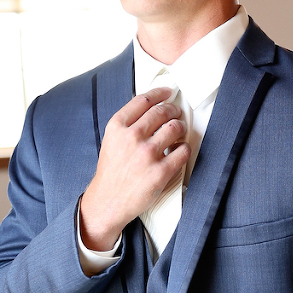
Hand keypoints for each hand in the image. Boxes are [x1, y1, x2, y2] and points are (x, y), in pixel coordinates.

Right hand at [79, 87, 189, 249]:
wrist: (108, 201)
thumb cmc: (112, 171)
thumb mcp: (111, 140)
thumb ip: (128, 124)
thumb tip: (153, 108)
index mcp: (117, 127)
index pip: (144, 100)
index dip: (160, 93)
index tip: (168, 92)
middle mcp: (132, 137)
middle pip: (162, 112)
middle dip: (173, 110)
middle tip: (176, 113)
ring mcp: (147, 154)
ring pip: (175, 128)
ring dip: (180, 127)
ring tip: (179, 132)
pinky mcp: (160, 171)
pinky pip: (183, 151)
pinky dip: (184, 148)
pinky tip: (179, 150)